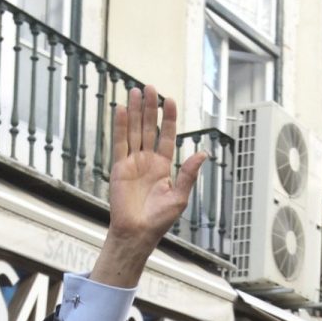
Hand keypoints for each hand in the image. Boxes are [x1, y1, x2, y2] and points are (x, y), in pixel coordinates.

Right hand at [88, 85, 206, 288]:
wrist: (137, 233)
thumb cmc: (159, 220)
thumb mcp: (180, 197)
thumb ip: (189, 174)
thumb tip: (202, 153)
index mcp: (164, 167)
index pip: (167, 136)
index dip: (168, 119)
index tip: (169, 101)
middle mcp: (148, 161)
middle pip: (149, 128)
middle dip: (150, 108)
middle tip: (150, 87)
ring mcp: (132, 163)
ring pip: (134, 131)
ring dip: (136, 111)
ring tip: (135, 91)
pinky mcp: (119, 168)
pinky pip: (120, 143)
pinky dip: (121, 126)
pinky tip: (122, 110)